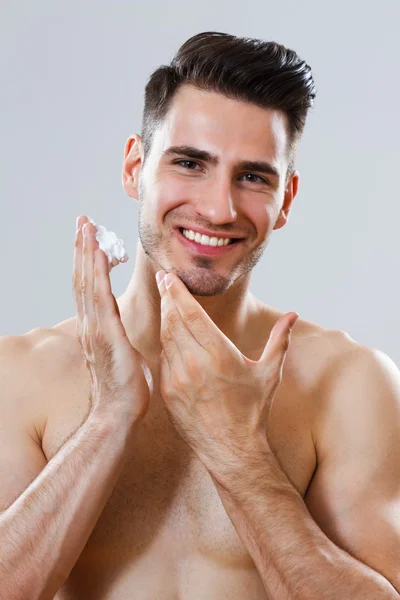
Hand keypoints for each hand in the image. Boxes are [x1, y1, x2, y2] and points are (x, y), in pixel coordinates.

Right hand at [73, 216, 150, 425]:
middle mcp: (90, 324)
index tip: (89, 237)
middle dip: (82, 247)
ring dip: (87, 253)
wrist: (119, 412)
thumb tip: (122, 327)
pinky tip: (99, 254)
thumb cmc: (125, 387)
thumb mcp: (123, 353)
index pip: (88, 286)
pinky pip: (100, 298)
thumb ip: (118, 335)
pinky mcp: (106, 334)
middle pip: (82, 277)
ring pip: (87, 282)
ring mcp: (95, 329)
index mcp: (95, 327)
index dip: (87, 260)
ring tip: (87, 227)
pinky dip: (97, 274)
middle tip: (83, 221)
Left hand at [156, 270, 297, 467]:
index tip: (169, 277)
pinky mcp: (168, 392)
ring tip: (166, 303)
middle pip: (173, 320)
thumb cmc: (253, 410)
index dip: (177, 292)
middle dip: (166, 298)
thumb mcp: (269, 373)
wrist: (232, 448)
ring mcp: (178, 378)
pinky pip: (163, 359)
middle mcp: (194, 363)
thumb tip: (293, 315)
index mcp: (218, 353)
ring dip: (164, 318)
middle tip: (163, 281)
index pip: (191, 313)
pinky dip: (165, 343)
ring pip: (165, 338)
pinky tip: (169, 335)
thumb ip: (279, 340)